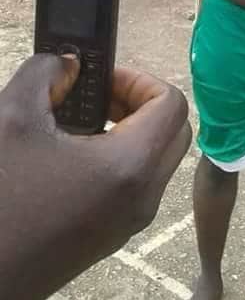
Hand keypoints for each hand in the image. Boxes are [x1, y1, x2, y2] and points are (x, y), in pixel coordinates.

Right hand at [0, 53, 190, 299]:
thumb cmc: (1, 198)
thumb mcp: (14, 118)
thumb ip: (46, 74)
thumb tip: (69, 64)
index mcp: (130, 167)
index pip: (171, 104)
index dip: (139, 80)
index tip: (99, 80)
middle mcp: (143, 196)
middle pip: (173, 131)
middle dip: (139, 102)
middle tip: (95, 97)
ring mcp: (131, 221)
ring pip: (158, 158)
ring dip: (131, 129)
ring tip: (80, 121)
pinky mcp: (113, 235)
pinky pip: (139, 184)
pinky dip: (121, 157)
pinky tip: (72, 153)